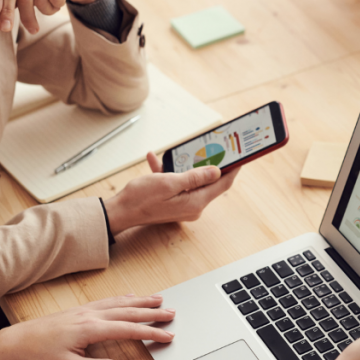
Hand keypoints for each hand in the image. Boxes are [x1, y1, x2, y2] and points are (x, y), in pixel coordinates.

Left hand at [0, 294, 175, 359]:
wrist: (18, 340)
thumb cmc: (40, 354)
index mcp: (91, 329)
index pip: (129, 329)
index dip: (150, 332)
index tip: (167, 335)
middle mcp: (92, 315)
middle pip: (129, 311)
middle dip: (153, 312)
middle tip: (172, 313)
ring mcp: (86, 310)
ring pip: (120, 302)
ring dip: (142, 300)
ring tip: (159, 299)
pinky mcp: (80, 310)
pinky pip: (108, 300)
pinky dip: (124, 298)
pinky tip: (130, 296)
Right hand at [103, 152, 239, 234]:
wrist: (119, 212)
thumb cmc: (141, 199)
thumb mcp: (170, 183)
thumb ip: (195, 177)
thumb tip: (217, 171)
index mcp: (196, 202)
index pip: (223, 184)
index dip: (233, 169)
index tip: (240, 156)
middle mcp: (193, 206)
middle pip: (209, 182)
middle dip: (210, 163)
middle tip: (213, 147)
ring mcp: (183, 205)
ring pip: (192, 181)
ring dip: (185, 166)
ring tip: (179, 151)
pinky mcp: (173, 202)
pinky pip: (177, 184)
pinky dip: (170, 172)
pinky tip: (156, 159)